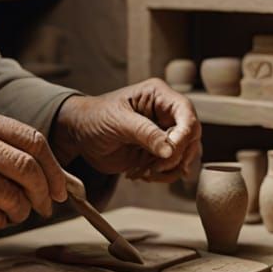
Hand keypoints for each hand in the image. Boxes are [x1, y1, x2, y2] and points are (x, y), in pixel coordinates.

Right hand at [0, 108, 67, 230]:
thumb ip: (1, 144)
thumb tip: (47, 172)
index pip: (34, 141)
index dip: (54, 167)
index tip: (60, 185)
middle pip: (29, 169)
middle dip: (45, 192)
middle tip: (47, 205)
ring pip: (15, 197)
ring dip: (22, 211)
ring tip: (15, 211)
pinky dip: (1, 221)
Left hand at [50, 79, 200, 182]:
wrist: (80, 135)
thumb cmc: (95, 117)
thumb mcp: (117, 121)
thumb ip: (144, 132)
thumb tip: (170, 150)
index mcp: (158, 95)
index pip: (187, 113)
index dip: (184, 134)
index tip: (170, 152)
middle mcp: (166, 112)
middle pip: (192, 136)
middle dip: (176, 156)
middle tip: (154, 167)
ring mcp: (164, 133)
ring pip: (185, 155)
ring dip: (168, 169)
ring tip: (143, 172)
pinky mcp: (159, 151)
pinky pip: (173, 167)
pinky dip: (161, 176)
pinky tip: (141, 174)